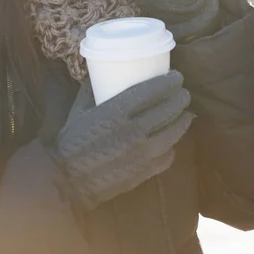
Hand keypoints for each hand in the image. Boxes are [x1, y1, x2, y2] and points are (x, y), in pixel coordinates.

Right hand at [53, 71, 192, 210]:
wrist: (67, 180)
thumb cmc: (71, 140)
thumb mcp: (79, 109)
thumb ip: (92, 89)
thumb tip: (100, 73)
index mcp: (116, 112)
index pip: (152, 91)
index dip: (168, 82)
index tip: (176, 76)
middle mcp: (133, 131)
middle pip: (167, 110)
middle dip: (180, 99)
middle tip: (183, 93)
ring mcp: (141, 153)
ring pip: (173, 133)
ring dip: (182, 121)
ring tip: (185, 114)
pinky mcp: (144, 172)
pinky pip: (167, 157)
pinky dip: (172, 146)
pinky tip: (171, 141)